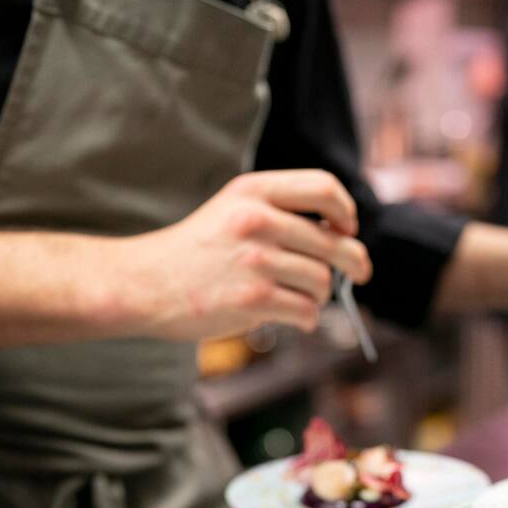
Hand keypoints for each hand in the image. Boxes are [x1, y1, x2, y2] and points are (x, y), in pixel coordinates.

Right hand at [123, 169, 371, 340]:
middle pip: (334, 242)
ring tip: (298, 297)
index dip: (346, 210)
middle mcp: (257, 220)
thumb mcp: (232, 211)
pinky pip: (306, 312)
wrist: (147, 284)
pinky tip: (290, 317)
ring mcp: (256, 261)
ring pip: (322, 282)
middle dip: (354, 262)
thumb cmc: (196, 252)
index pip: (324, 188)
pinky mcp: (253, 300)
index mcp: (254, 191)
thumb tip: (342, 235)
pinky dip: (306, 319)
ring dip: (319, 296)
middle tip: (359, 273)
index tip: (348, 228)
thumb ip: (280, 213)